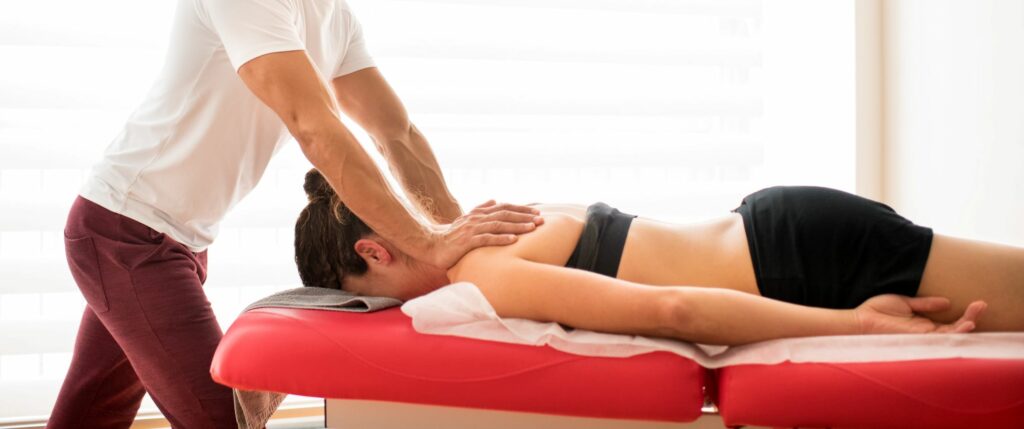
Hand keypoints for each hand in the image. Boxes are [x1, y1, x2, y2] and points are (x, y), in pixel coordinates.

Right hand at [426, 200, 543, 268]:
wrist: (431, 245)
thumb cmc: (451, 235)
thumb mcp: (466, 219)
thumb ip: (480, 208)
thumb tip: (494, 200)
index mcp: (478, 213)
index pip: (503, 208)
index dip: (521, 209)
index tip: (536, 212)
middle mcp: (477, 219)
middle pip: (504, 214)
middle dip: (524, 216)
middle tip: (541, 220)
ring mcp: (472, 229)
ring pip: (498, 225)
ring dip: (517, 226)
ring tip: (532, 228)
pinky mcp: (467, 242)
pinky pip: (486, 239)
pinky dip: (501, 239)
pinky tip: (514, 240)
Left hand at [853, 294, 986, 333]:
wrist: (859, 320)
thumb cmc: (877, 312)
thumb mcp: (905, 302)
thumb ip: (925, 303)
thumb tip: (947, 302)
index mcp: (923, 324)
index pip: (951, 322)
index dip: (965, 314)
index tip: (977, 301)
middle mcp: (925, 333)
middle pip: (955, 329)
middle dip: (971, 318)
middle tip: (982, 304)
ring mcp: (921, 338)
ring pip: (950, 336)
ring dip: (965, 325)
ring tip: (976, 314)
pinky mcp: (915, 340)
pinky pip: (938, 339)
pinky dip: (952, 334)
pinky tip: (964, 325)